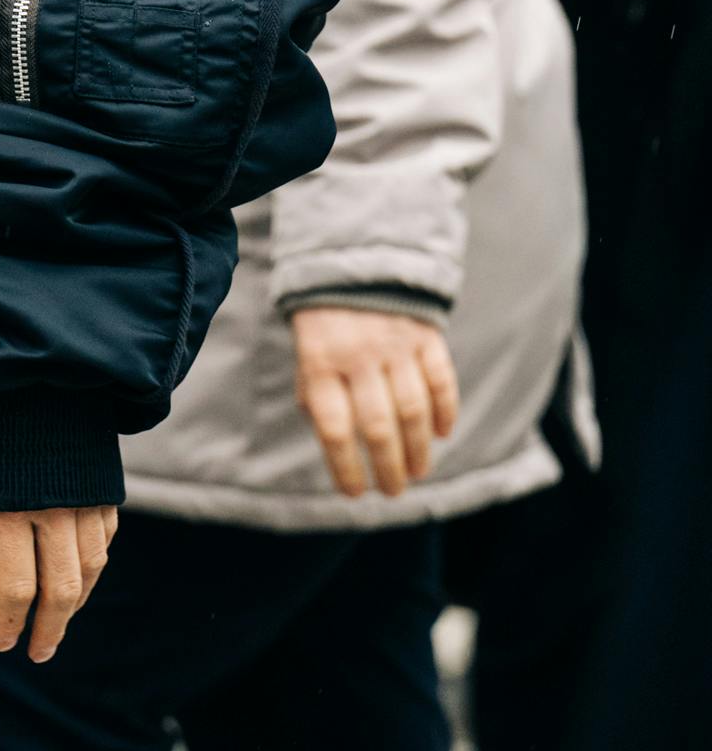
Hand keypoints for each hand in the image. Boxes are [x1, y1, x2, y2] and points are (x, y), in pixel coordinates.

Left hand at [0, 505, 118, 660]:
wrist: (28, 384)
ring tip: (57, 620)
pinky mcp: (103, 491)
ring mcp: (83, 500)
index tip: (3, 643)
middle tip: (39, 653)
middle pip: (61, 587)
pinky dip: (92, 563)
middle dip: (50, 628)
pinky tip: (77, 578)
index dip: (9, 621)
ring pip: (90, 567)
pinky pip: (104, 537)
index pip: (16, 587)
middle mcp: (52, 509)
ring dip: (75, 601)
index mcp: (9, 513)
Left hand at [291, 306, 458, 498]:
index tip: (355, 494)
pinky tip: (441, 434)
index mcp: (320, 362)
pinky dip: (445, 411)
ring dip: (418, 448)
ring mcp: (394, 343)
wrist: (354, 257)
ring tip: (417, 473)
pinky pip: (440, 380)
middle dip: (388, 468)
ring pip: (412, 409)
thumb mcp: (305, 351)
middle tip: (393, 492)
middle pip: (377, 426)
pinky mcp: (424, 333)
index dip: (345, 467)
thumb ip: (316, 393)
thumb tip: (334, 444)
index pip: (334, 429)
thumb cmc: (325, 318)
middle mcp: (358, 355)